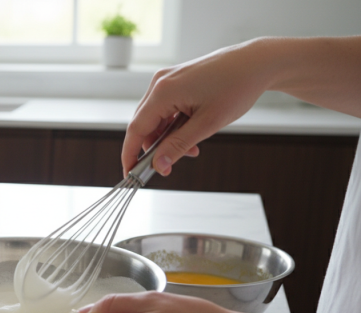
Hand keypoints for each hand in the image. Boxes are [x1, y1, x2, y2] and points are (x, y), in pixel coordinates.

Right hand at [122, 39, 273, 177]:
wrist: (257, 63)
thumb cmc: (237, 86)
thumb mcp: (207, 124)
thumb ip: (178, 146)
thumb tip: (159, 165)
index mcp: (163, 91)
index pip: (136, 129)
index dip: (130, 154)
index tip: (131, 174)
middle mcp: (159, 83)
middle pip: (143, 124)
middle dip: (154, 148)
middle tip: (168, 166)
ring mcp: (167, 80)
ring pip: (155, 119)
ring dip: (167, 138)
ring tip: (191, 148)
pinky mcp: (175, 81)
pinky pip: (165, 109)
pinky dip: (173, 126)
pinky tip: (191, 133)